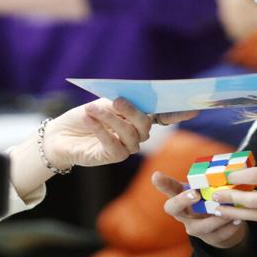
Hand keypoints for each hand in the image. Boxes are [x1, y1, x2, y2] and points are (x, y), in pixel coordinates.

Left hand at [43, 98, 193, 169]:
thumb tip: (132, 100)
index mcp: (139, 117)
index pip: (164, 115)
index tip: (195, 110)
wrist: (61, 134)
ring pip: (130, 135)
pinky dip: (102, 131)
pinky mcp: (114, 157)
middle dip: (132, 112)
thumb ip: (120, 102)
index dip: (179, 113)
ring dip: (111, 119)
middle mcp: (138, 133)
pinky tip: (90, 120)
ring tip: (92, 109)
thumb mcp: (103, 103)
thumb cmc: (85, 116)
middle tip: (116, 100)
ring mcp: (127, 146)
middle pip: (145, 124)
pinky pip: (115, 145)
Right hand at [155, 171, 249, 250]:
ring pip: (199, 227)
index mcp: (181, 196)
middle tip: (194, 194)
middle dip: (182, 201)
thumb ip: (212, 178)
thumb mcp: (209, 187)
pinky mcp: (209, 239)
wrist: (224, 225)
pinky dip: (228, 228)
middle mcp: (183, 213)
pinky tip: (237, 220)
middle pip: (172, 209)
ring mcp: (194, 227)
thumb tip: (225, 164)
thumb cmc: (212, 199)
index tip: (156, 175)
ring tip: (228, 211)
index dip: (162, 183)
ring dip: (215, 218)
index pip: (168, 188)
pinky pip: (217, 235)